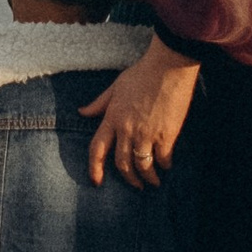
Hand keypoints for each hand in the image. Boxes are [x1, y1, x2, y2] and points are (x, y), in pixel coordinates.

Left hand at [82, 36, 200, 186]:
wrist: (169, 66)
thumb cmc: (143, 72)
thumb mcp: (116, 86)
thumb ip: (99, 103)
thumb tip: (82, 112)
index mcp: (112, 118)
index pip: (97, 149)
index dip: (94, 168)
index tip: (97, 181)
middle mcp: (126, 129)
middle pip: (121, 163)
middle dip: (129, 178)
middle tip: (136, 185)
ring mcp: (146, 133)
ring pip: (142, 165)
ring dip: (147, 178)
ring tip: (153, 182)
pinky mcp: (166, 134)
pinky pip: (162, 158)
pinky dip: (164, 165)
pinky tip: (167, 166)